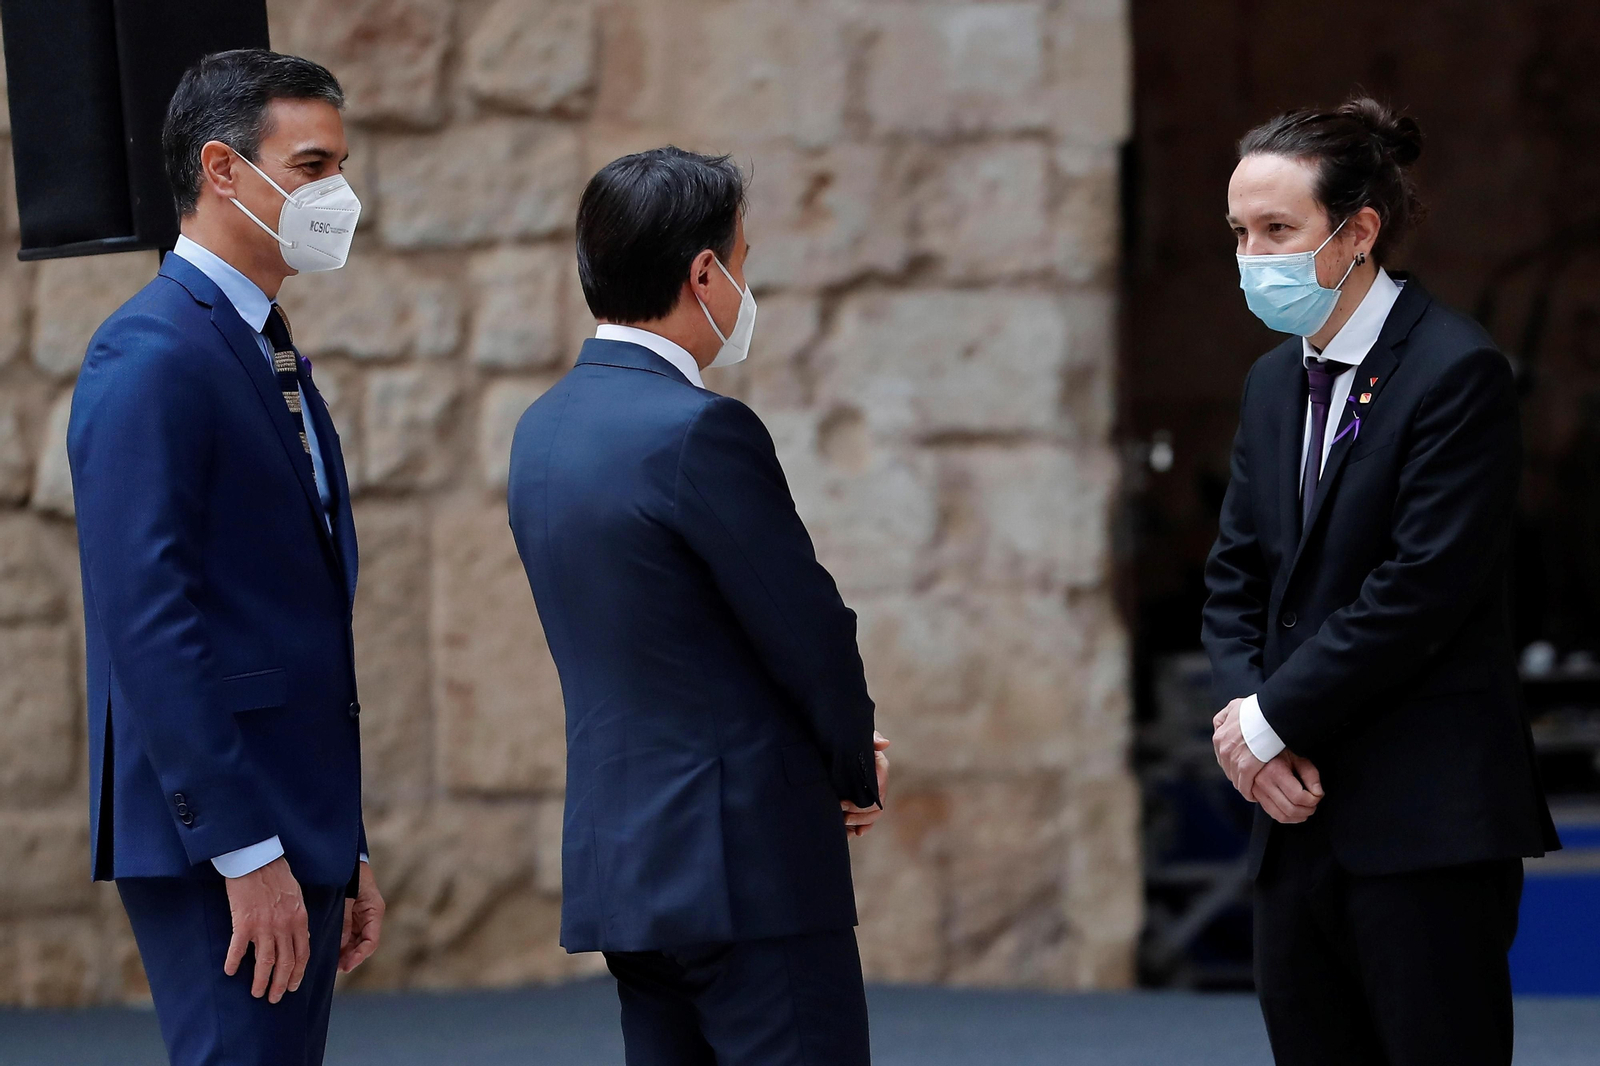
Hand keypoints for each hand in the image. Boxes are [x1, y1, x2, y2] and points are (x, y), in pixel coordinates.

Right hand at [223, 856, 308, 1002]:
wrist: (256, 859)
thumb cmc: (277, 875)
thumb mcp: (297, 897)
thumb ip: (299, 919)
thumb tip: (301, 938)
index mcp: (299, 920)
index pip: (303, 954)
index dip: (298, 973)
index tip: (292, 986)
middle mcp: (284, 926)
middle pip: (285, 962)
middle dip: (280, 984)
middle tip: (274, 998)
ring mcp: (264, 926)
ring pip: (264, 962)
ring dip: (260, 981)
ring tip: (256, 993)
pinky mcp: (243, 922)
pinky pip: (238, 949)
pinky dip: (234, 963)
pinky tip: (230, 972)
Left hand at [338, 861, 385, 973]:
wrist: (343, 858)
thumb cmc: (348, 875)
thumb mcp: (345, 899)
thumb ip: (344, 921)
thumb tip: (340, 945)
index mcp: (374, 911)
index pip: (371, 941)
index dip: (359, 956)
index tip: (346, 966)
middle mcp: (370, 916)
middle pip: (363, 944)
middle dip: (351, 957)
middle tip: (336, 969)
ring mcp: (361, 916)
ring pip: (356, 941)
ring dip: (345, 953)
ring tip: (331, 963)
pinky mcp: (351, 915)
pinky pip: (348, 934)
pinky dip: (341, 943)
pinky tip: (330, 950)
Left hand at [843, 732, 890, 837]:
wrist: (831, 742)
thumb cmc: (846, 737)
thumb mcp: (856, 736)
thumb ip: (870, 738)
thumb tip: (885, 744)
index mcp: (879, 767)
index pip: (878, 789)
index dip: (863, 801)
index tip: (842, 803)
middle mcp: (876, 782)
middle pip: (876, 806)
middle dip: (859, 814)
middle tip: (841, 816)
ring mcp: (869, 793)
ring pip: (873, 815)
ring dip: (860, 823)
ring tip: (844, 824)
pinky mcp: (860, 801)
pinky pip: (867, 820)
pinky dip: (861, 828)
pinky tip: (854, 834)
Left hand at [1213, 699, 1265, 799]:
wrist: (1271, 716)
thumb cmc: (1257, 710)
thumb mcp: (1235, 707)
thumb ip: (1225, 717)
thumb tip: (1220, 724)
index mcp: (1219, 736)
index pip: (1222, 754)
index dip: (1232, 759)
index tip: (1240, 763)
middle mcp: (1223, 748)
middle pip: (1228, 767)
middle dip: (1236, 772)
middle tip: (1247, 777)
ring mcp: (1233, 759)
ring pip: (1235, 777)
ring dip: (1242, 783)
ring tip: (1251, 788)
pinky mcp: (1245, 768)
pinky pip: (1244, 785)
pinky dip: (1248, 791)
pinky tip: (1253, 795)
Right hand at [1254, 751, 1324, 823]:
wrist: (1258, 751)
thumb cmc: (1278, 753)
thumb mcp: (1298, 758)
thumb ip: (1311, 774)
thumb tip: (1317, 792)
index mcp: (1274, 772)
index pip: (1298, 796)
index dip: (1313, 799)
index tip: (1318, 795)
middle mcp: (1263, 784)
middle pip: (1290, 809)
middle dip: (1308, 810)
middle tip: (1314, 803)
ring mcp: (1258, 792)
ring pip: (1282, 816)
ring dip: (1298, 816)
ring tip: (1307, 808)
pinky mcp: (1257, 797)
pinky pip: (1273, 815)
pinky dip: (1288, 818)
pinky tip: (1296, 812)